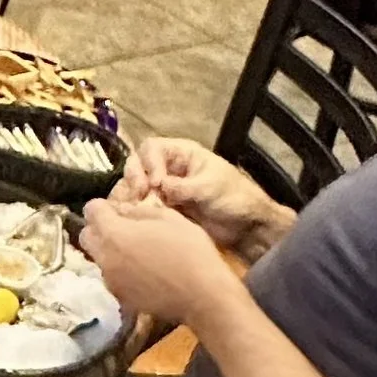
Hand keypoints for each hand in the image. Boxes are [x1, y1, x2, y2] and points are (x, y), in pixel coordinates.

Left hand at [79, 194, 231, 325]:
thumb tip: (122, 211)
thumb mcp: (169, 218)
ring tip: (137, 252)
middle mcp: (105, 257)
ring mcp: (110, 280)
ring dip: (110, 251)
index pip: (91, 210)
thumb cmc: (190, 251)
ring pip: (99, 258)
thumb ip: (139, 211)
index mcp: (114, 233)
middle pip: (87, 236)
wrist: (202, 297)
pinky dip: (120, 270)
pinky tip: (143, 272)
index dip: (103, 207)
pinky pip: (112, 277)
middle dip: (100, 228)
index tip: (118, 210)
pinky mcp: (120, 297)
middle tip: (124, 229)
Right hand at [114, 136, 276, 252]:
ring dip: (129, 194)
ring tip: (132, 209)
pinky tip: (132, 218)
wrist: (246, 228)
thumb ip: (183, 186)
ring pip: (134, 185)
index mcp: (183, 154)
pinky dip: (132, 210)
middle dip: (134, 177)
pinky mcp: (162, 209)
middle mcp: (169, 168)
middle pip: (138, 164)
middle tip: (140, 195)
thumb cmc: (235, 198)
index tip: (155, 183)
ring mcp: (163, 189)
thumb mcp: (211, 187)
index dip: (149, 162)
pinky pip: (140, 205)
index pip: (153, 148)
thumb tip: (158, 187)